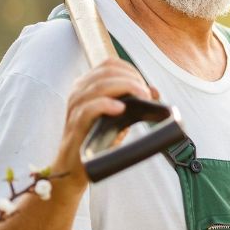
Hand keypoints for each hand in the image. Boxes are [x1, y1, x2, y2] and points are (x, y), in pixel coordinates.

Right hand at [53, 58, 158, 190]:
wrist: (76, 165)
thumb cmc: (97, 137)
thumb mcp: (117, 115)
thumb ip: (133, 100)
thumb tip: (153, 91)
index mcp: (87, 84)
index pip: (110, 64)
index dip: (130, 70)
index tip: (144, 86)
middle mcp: (78, 91)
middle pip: (108, 71)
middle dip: (132, 79)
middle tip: (146, 94)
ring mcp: (75, 106)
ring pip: (100, 85)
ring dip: (126, 88)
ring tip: (142, 98)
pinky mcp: (75, 123)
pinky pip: (90, 107)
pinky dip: (107, 104)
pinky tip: (121, 109)